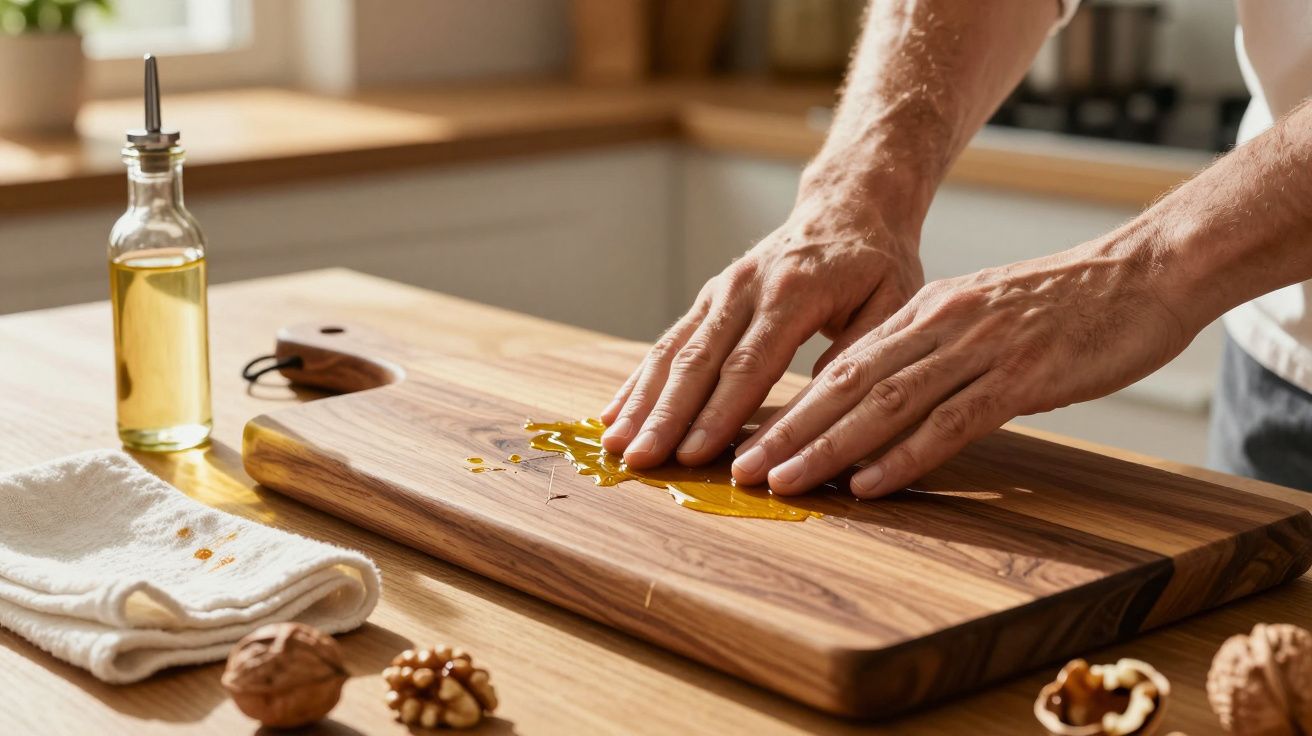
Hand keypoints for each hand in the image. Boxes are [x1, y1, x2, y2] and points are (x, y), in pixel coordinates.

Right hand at [599, 191, 923, 469]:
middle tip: (639, 459)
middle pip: (699, 362)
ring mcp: (720, 292)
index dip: (720, 412)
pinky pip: (667, 341)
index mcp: (794, 292)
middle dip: (666, 416)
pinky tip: (614, 411)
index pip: (750, 363)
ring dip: (642, 401)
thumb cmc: (877, 262)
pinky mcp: (708, 299)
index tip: (694, 454)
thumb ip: (862, 351)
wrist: (848, 206)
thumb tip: (828, 408)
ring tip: (614, 442)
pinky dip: (639, 379)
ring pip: (673, 351)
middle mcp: (746, 289)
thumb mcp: (894, 300)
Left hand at [731, 238, 1195, 497]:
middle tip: (742, 469)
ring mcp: (980, 348)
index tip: (750, 442)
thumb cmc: (1065, 306)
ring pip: (886, 402)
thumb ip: (933, 353)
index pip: (841, 365)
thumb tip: (885, 397)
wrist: (1145, 272)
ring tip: (785, 481)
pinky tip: (871, 483)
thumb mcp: (982, 319)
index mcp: (925, 313)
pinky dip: (906, 455)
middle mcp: (940, 325)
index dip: (791, 408)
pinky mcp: (1023, 374)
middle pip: (846, 384)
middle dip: (788, 431)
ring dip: (829, 447)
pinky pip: (953, 420)